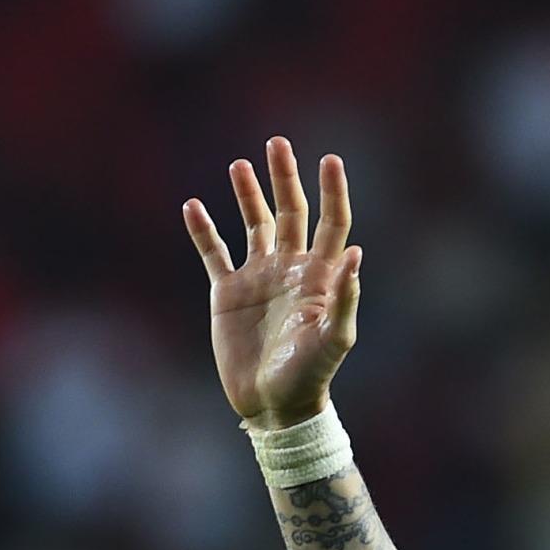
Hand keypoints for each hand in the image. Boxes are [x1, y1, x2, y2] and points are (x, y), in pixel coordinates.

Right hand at [183, 137, 360, 429]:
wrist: (273, 406)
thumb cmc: (310, 376)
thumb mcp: (334, 339)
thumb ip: (344, 297)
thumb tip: (356, 253)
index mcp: (319, 277)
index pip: (330, 224)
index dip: (331, 192)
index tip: (330, 160)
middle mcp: (290, 270)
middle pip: (290, 213)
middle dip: (285, 178)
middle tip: (278, 143)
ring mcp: (258, 279)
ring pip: (253, 225)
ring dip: (247, 195)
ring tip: (240, 164)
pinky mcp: (227, 293)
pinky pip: (213, 253)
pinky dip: (203, 230)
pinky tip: (193, 205)